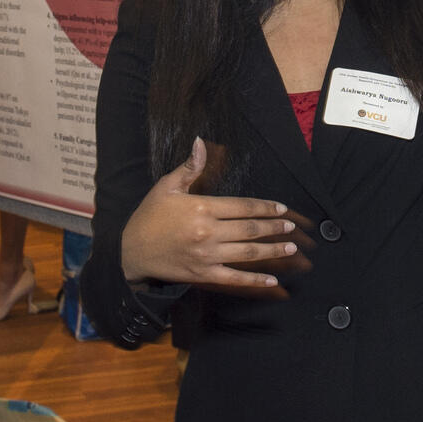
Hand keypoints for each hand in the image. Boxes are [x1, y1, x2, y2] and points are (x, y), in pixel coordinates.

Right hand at [121, 138, 306, 293]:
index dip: (266, 208)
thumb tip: (200, 142)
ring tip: (290, 247)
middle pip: (250, 229)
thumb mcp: (166, 187)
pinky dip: (255, 279)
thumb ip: (190, 167)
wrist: (131, 251)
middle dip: (275, 228)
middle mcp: (208, 232)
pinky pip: (235, 277)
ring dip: (273, 250)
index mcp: (202, 208)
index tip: (281, 209)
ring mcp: (207, 255)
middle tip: (291, 227)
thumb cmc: (149, 216)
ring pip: (248, 252)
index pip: (243, 207)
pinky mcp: (204, 274)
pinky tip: (273, 279)